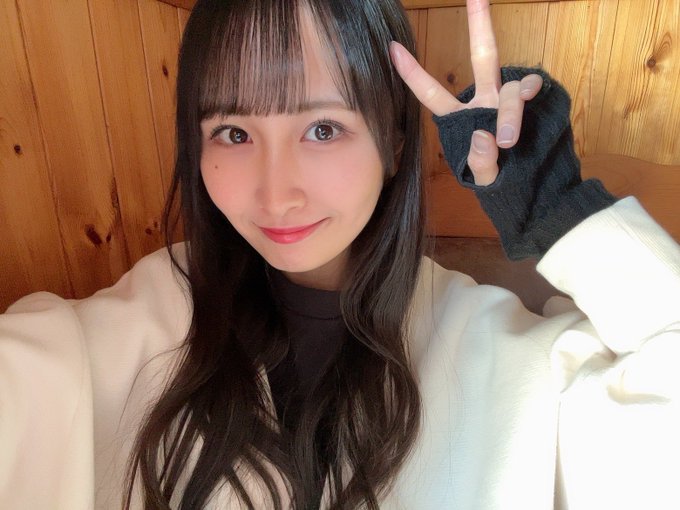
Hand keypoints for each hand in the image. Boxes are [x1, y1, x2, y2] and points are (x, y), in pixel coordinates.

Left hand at [389, 0, 543, 185]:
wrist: (528, 187)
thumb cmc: (497, 179)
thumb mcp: (482, 177)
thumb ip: (480, 162)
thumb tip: (484, 137)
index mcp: (460, 117)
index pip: (432, 93)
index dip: (413, 73)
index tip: (392, 48)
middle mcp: (484, 101)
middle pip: (484, 56)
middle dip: (480, 24)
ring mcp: (509, 101)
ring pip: (509, 90)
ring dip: (509, 113)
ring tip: (507, 142)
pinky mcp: (534, 105)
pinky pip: (531, 91)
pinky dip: (527, 100)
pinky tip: (525, 114)